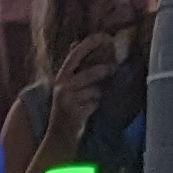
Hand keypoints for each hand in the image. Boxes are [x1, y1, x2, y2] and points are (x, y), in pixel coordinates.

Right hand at [47, 32, 122, 150]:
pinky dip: (95, 107)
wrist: (58, 136)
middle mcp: (62, 87)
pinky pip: (94, 105)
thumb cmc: (66, 107)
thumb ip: (72, 66)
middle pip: (89, 74)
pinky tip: (88, 110)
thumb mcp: (65, 84)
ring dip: (98, 95)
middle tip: (113, 68)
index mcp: (61, 76)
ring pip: (94, 91)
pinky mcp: (75, 114)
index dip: (90, 43)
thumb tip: (75, 42)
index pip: (75, 54)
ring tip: (94, 98)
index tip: (106, 36)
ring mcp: (68, 101)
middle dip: (103, 70)